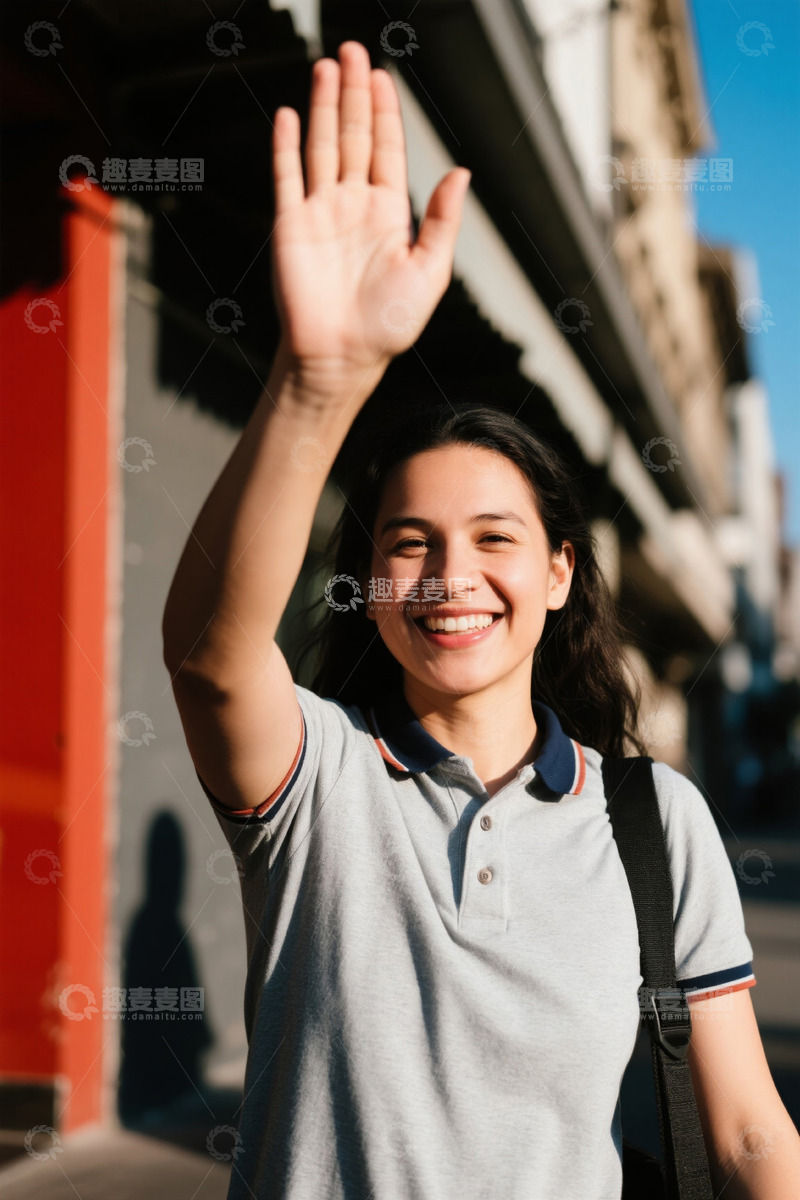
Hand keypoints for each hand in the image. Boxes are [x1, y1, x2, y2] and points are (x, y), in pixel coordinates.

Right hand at [269, 41, 470, 381]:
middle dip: (354, 93)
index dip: (385, 111)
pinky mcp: (291, 226)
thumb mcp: (431, 271)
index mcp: (388, 214)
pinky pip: (287, 178)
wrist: (343, 357)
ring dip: (324, 107)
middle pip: (354, 137)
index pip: (386, 149)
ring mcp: (320, 213)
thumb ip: (442, 221)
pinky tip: (290, 116)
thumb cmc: (388, 326)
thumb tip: (460, 172)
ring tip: (326, 68)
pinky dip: (287, 147)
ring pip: (322, 147)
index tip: (382, 75)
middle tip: (352, 51)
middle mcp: (353, 206)